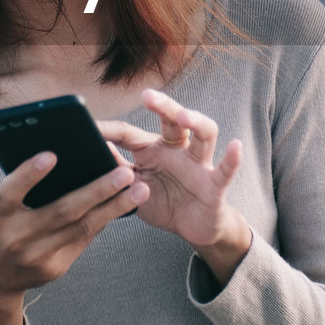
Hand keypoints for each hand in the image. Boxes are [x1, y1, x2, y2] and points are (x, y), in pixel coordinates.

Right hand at [0, 152, 147, 324]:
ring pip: (81, 228)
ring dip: (113, 207)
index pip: (11, 193)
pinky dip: (103, 220)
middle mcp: (15, 239)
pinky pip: (83, 240)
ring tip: (138, 190)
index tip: (52, 155)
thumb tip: (65, 159)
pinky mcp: (54, 269)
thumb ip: (20, 187)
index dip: (29, 174)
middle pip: (61, 212)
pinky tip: (122, 205)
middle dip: (97, 191)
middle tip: (125, 172)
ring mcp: (36, 258)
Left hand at [97, 89, 248, 268]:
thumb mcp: (133, 189)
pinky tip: (235, 146)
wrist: (194, 228)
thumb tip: (93, 153)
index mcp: (153, 151)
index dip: (110, 131)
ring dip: (195, 122)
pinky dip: (231, 158)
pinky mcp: (214, 185)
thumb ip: (117, 172)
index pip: (131, 134)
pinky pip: (225, 170)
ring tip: (185, 116)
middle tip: (148, 95)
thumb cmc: (163, 203)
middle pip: (173, 121)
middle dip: (163, 106)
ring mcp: (198, 165)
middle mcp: (177, 151)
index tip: (89, 127)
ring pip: (203, 136)